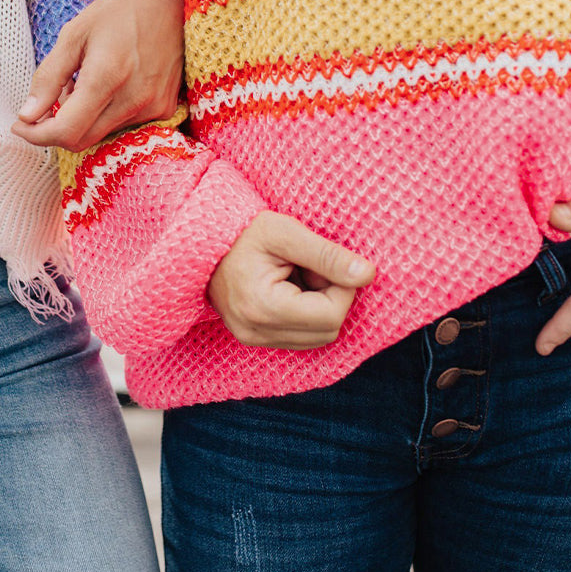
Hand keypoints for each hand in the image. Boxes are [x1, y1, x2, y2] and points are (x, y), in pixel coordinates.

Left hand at [12, 0, 183, 152]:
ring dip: (80, 120)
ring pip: (101, 135)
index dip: (37, 135)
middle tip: (42, 106)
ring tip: (79, 85)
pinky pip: (123, 126)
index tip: (21, 125)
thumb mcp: (73, 35)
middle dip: (54, 130)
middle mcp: (134, 99)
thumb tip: (27, 116)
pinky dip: (103, 115)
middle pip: (81, 140)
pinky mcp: (165, 108)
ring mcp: (153, 107)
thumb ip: (48, 77)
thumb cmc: (117, 12)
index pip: (66, 131)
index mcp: (107, 76)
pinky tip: (104, 88)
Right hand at [208, 211, 375, 349]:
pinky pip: (299, 338)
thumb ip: (328, 255)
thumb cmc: (244, 233)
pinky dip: (305, 315)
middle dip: (332, 298)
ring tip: (298, 277)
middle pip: (327, 331)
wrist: (202, 242)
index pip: (331, 316)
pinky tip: (289, 289)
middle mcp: (255, 331)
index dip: (342, 288)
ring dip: (319, 308)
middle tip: (312, 268)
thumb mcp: (287, 233)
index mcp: (263, 306)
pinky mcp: (253, 338)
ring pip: (316, 338)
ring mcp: (252, 339)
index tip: (327, 263)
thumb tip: (368, 275)